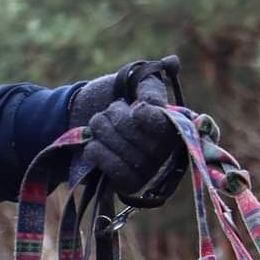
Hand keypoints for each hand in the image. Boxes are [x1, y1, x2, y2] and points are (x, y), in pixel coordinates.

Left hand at [70, 56, 180, 198]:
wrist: (80, 114)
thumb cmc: (113, 97)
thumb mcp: (134, 82)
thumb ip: (151, 84)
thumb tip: (169, 74)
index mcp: (173, 127)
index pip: (179, 130)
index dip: (155, 121)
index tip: (137, 110)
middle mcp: (166, 153)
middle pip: (144, 138)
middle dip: (117, 118)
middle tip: (111, 111)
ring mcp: (149, 172)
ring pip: (125, 150)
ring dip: (103, 130)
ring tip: (101, 126)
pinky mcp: (130, 185)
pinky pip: (114, 167)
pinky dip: (97, 150)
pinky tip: (95, 144)